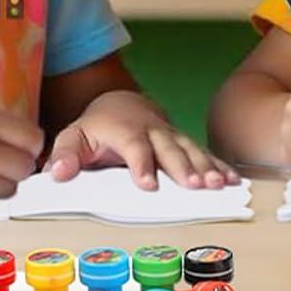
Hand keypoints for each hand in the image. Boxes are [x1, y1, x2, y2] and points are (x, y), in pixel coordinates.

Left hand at [45, 89, 239, 190]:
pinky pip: (204, 153)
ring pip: (191, 149)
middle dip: (183, 166)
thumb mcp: (73, 137)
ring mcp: (172, 135)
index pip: (134, 147)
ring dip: (206, 167)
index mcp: (125, 130)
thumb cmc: (96, 129)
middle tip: (196, 185)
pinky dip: (220, 165)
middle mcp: (153, 130)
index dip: (141, 164)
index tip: (148, 185)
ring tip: (218, 185)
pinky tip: (233, 180)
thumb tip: (57, 174)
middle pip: (170, 148)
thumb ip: (65, 155)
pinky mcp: (184, 142)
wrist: (121, 104)